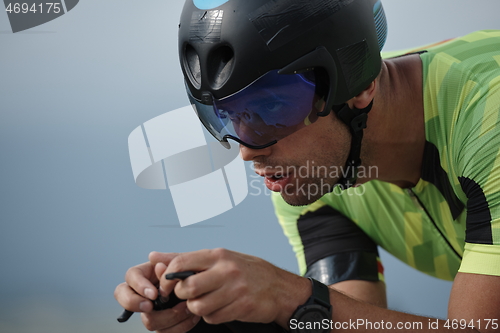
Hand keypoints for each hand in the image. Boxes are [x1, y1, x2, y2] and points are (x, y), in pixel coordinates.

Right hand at [114, 252, 201, 331]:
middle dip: (136, 304)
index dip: (138, 286)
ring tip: (187, 307)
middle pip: (126, 300)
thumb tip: (153, 257)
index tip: (154, 293)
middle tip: (151, 306)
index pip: (130, 276)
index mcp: (147, 274)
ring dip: (169, 316)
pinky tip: (192, 316)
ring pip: (148, 321)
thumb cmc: (193, 272)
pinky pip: (165, 332)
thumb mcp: (185, 264)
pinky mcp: (163, 326)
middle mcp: (144, 293)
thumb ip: (170, 261)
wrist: (208, 290)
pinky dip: (180, 326)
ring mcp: (152, 312)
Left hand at [152, 248, 310, 327]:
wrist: (279, 287)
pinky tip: (221, 308)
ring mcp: (235, 289)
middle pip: (187, 288)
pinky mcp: (241, 307)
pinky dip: (212, 316)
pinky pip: (212, 318)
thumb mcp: (219, 258)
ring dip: (198, 309)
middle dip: (182, 296)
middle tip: (190, 296)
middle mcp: (226, 269)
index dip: (167, 279)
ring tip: (208, 302)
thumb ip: (186, 259)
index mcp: (218, 255)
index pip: (181, 263)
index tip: (166, 288)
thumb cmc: (246, 271)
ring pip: (198, 307)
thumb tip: (153, 256)